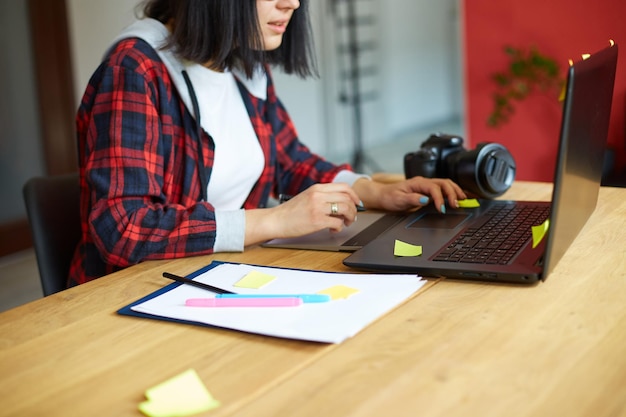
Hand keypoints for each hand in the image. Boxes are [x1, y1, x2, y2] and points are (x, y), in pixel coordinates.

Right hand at [244, 183, 360, 245]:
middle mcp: (318, 195)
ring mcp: (318, 207)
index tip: (357, 204)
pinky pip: (338, 222)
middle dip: (354, 209)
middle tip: (352, 217)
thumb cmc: (290, 212)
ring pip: (345, 209)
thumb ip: (322, 196)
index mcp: (317, 188)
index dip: (355, 196)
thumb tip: (340, 202)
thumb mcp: (307, 196)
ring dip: (350, 218)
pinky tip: (333, 229)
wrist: (275, 220)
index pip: (344, 187)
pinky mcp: (317, 220)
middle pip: (347, 198)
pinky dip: (340, 227)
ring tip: (345, 223)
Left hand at [353, 176, 466, 212]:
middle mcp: (424, 182)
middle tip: (456, 204)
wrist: (383, 196)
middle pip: (444, 183)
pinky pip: (442, 189)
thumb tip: (425, 200)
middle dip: (452, 193)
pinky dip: (451, 193)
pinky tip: (456, 198)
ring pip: (445, 184)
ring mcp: (426, 186)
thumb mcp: (398, 200)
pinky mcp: (428, 191)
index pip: (434, 188)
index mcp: (417, 183)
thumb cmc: (390, 197)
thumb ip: (412, 199)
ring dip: (455, 191)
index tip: (442, 209)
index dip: (440, 198)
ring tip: (462, 200)